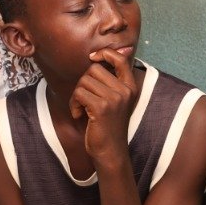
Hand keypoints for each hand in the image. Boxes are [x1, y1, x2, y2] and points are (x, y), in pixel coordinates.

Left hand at [70, 49, 135, 164]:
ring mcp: (115, 98)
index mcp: (131, 87)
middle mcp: (125, 91)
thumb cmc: (109, 126)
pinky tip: (79, 114)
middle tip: (84, 98)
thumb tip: (98, 56)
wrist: (111, 151)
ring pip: (84, 81)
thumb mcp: (116, 101)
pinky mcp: (102, 107)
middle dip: (83, 82)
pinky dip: (74, 104)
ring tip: (81, 108)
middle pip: (94, 69)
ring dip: (77, 95)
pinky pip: (79, 93)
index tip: (93, 57)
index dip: (105, 53)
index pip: (120, 59)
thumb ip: (111, 81)